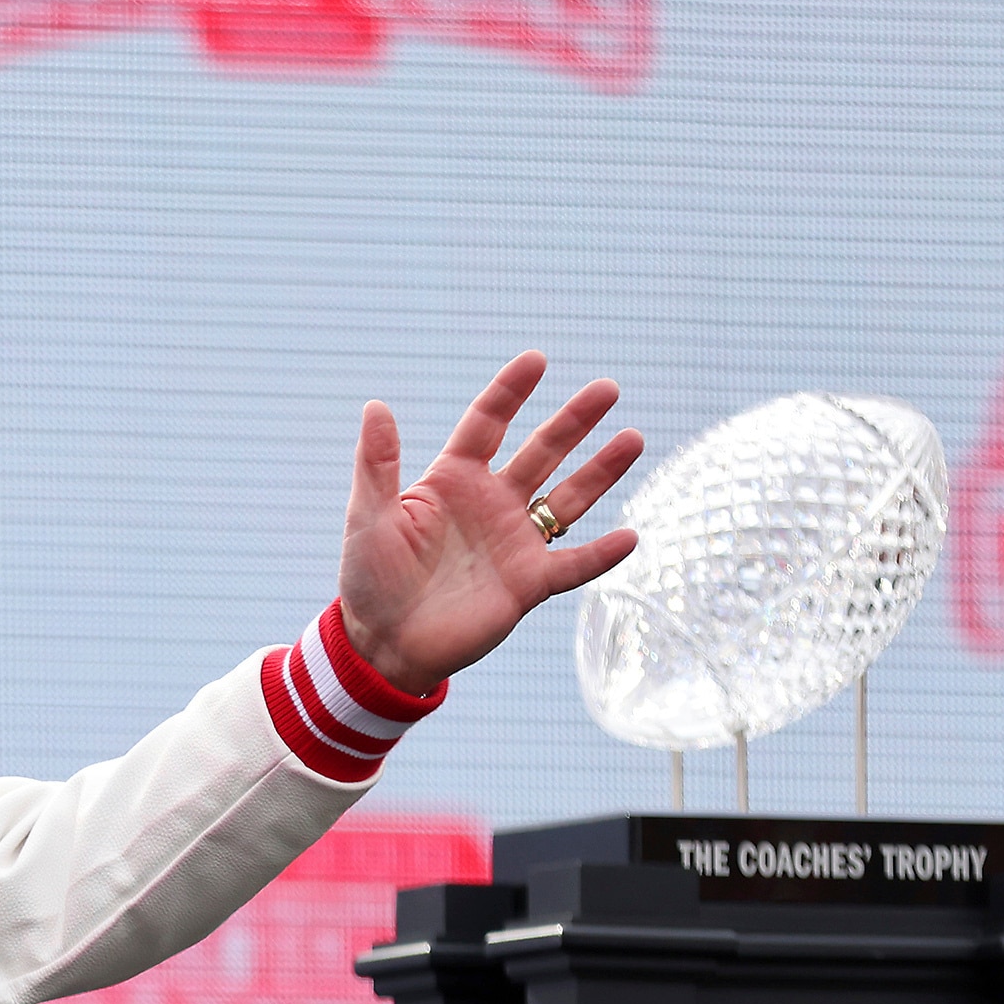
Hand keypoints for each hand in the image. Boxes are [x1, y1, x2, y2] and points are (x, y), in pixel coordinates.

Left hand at [337, 353, 645, 694]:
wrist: (384, 644)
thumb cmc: (370, 579)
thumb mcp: (369, 517)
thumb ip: (377, 464)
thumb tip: (375, 406)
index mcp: (453, 480)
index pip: (487, 424)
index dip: (510, 392)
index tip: (537, 360)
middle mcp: (491, 503)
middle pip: (542, 451)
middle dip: (574, 421)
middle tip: (608, 388)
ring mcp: (515, 541)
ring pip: (568, 498)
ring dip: (601, 470)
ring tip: (633, 438)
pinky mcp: (528, 583)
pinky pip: (573, 565)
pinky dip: (601, 554)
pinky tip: (630, 537)